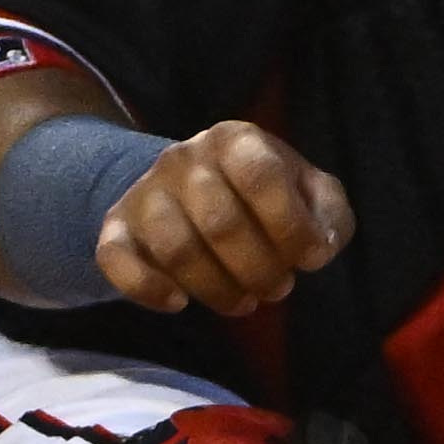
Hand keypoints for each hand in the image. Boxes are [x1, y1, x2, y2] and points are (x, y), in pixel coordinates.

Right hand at [97, 119, 353, 316]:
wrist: (187, 184)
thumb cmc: (261, 193)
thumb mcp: (308, 191)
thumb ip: (327, 212)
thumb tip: (320, 246)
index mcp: (237, 140)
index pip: (263, 177)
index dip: (292, 227)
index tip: (312, 260)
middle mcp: (185, 158)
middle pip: (221, 223)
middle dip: (258, 269)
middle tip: (278, 289)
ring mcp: (146, 191)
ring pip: (175, 248)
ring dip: (216, 288)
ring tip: (243, 302)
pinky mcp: (116, 226)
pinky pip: (117, 260)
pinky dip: (148, 289)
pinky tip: (179, 303)